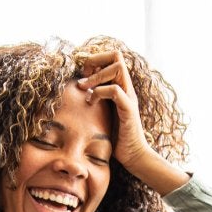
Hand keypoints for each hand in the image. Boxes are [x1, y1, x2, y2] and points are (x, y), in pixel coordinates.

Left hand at [77, 50, 187, 195]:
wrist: (133, 156)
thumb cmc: (116, 137)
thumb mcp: (102, 113)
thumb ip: (95, 99)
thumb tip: (78, 91)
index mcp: (121, 87)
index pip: (114, 58)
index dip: (96, 59)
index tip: (82, 71)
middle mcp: (127, 88)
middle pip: (117, 56)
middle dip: (95, 61)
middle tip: (82, 76)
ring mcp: (129, 97)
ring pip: (117, 68)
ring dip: (96, 76)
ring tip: (84, 88)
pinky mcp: (128, 110)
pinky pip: (114, 91)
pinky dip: (99, 93)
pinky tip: (90, 103)